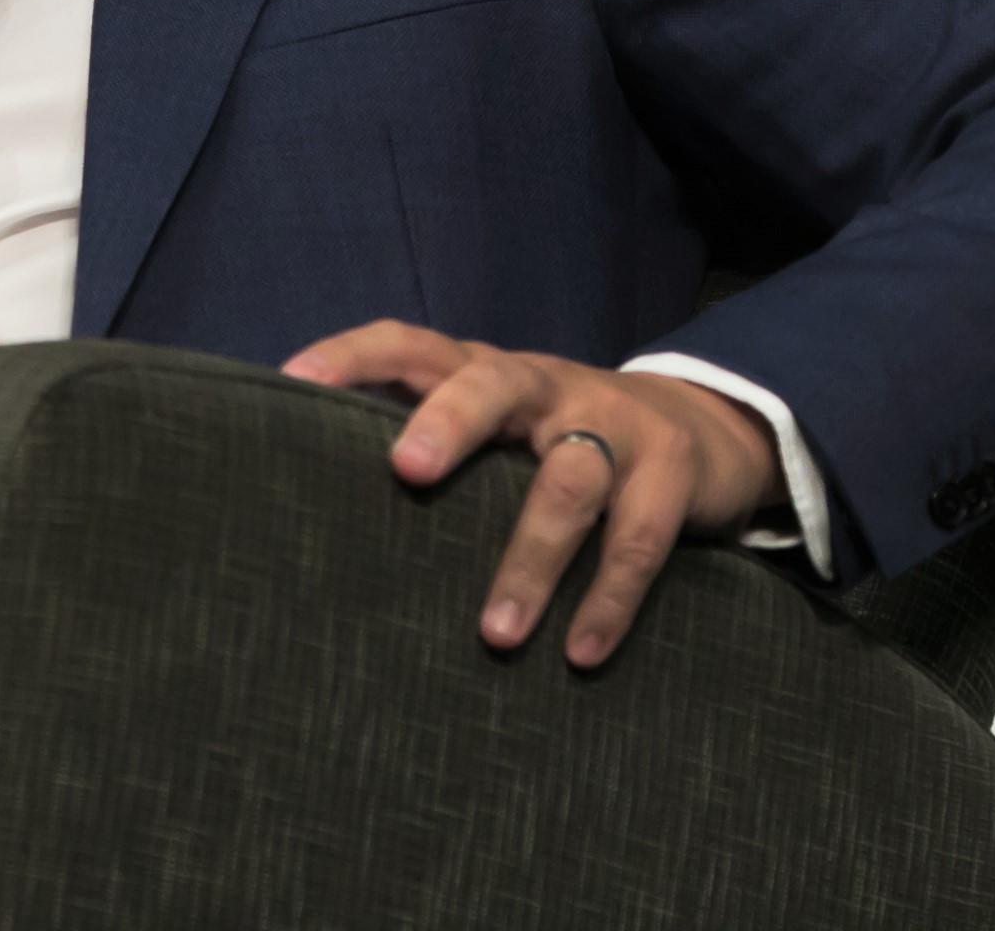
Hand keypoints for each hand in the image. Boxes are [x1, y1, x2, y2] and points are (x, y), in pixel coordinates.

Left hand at [282, 321, 785, 667]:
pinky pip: (636, 538)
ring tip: (493, 634)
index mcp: (486, 370)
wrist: (702, 429)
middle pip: (492, 383)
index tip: (292, 379)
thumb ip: (430, 434)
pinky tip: (579, 652)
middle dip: (450, 420)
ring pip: (568, 478)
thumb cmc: (561, 437)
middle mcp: (545, 384)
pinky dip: (608, 599)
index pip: (409, 342)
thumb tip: (315, 480)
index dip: (352, 354)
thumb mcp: (500, 425)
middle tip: (406, 470)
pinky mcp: (671, 471)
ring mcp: (614, 423)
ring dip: (530, 558)